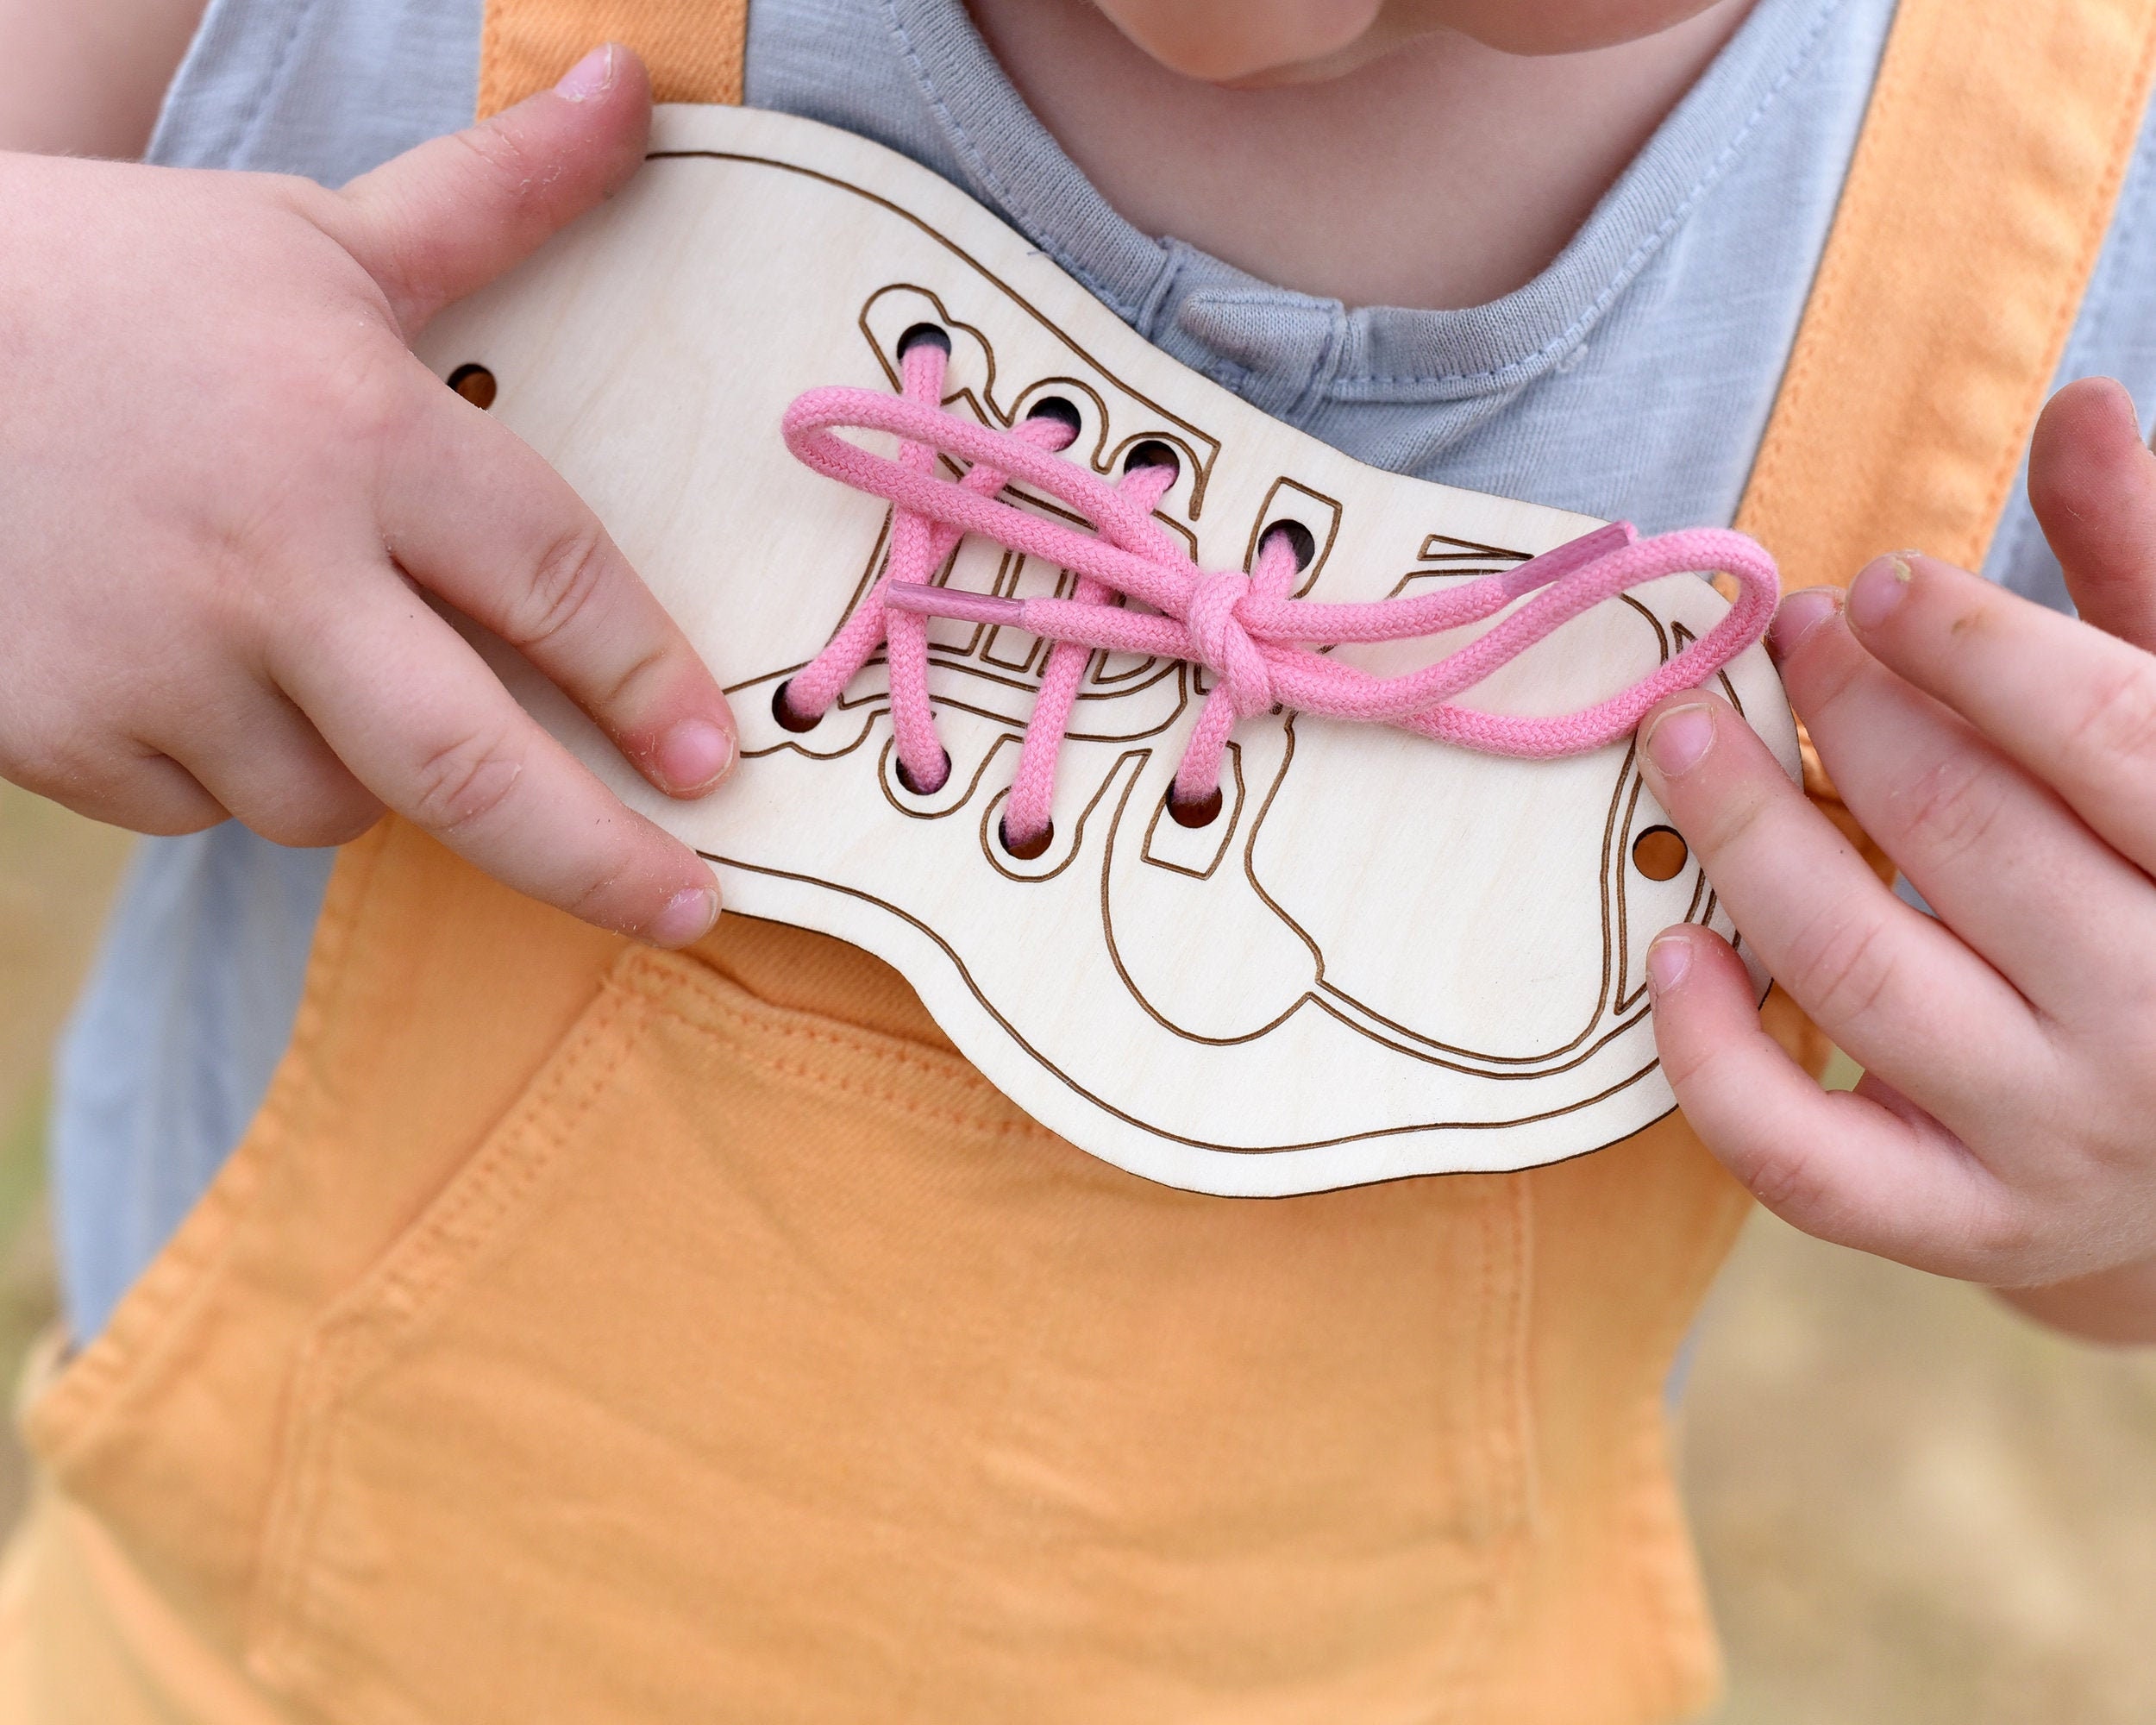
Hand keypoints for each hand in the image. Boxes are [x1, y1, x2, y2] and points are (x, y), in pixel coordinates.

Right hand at [0, 45, 735, 947]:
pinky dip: (233, 767)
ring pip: (338, 803)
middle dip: (597, 862)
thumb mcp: (309, 236)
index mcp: (354, 432)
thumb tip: (638, 87)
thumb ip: (495, 195)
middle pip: (473, 770)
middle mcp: (270, 567)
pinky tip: (188, 664)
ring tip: (310, 650)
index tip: (710, 761)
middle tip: (689, 914)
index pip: (551, 580)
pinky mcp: (62, 740)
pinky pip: (210, 809)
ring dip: (368, 767)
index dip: (644, 679)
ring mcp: (158, 669)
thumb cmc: (107, 284)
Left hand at [1636, 377, 2155, 1343]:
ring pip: (1861, 975)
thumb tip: (2078, 405)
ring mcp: (2063, 1141)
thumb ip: (2143, 577)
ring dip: (1747, 839)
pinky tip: (1672, 953)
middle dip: (1847, 716)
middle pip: (1965, 837)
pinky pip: (1809, 1162)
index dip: (1975, 646)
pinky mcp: (1966, 1225)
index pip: (2111, 736)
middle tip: (1781, 639)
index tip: (1875, 586)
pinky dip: (1718, 1063)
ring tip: (1682, 738)